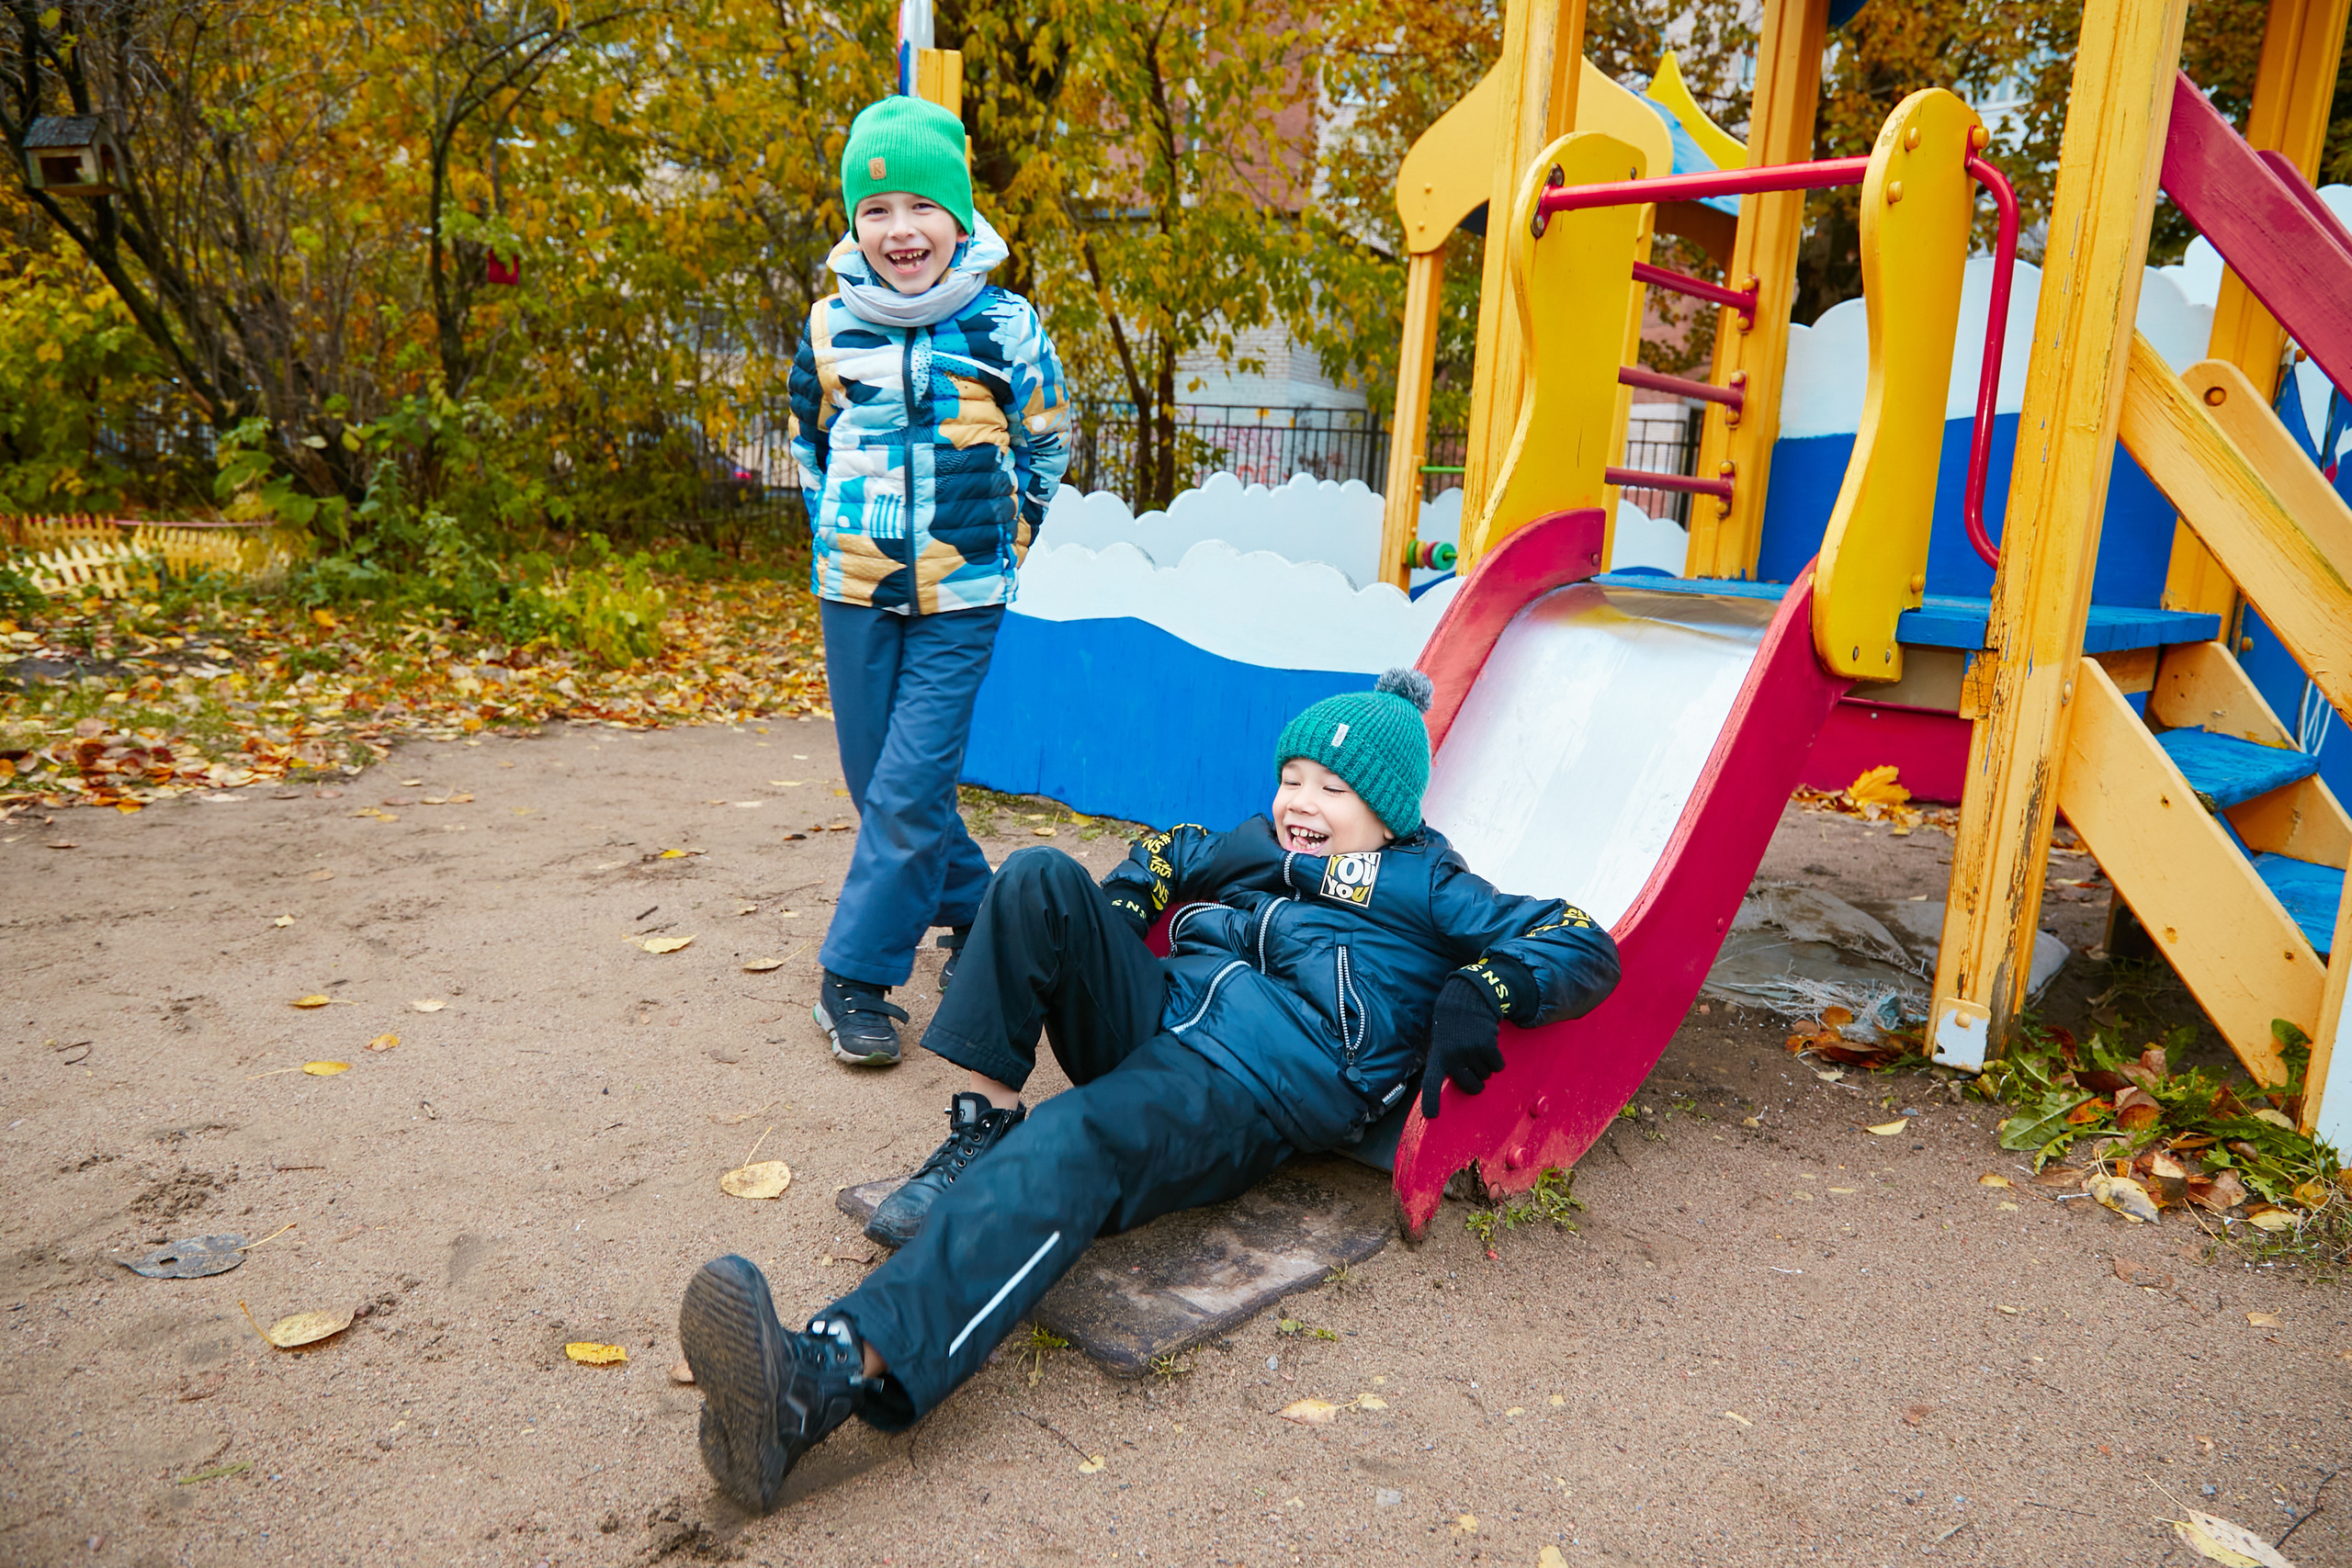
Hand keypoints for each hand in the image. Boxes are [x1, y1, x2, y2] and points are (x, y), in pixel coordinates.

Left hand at [1418, 973, 1505, 1118]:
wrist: (1465, 1001)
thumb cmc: (1452, 1027)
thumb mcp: (1442, 1044)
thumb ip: (1447, 1064)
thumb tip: (1464, 1085)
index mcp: (1438, 1058)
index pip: (1431, 1083)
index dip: (1431, 1100)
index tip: (1432, 1115)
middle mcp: (1452, 1058)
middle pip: (1472, 1087)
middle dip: (1476, 1081)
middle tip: (1473, 1065)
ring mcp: (1469, 1053)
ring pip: (1487, 1075)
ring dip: (1486, 1065)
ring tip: (1476, 1047)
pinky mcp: (1486, 1047)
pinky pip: (1498, 1066)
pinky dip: (1497, 1059)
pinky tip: (1488, 1044)